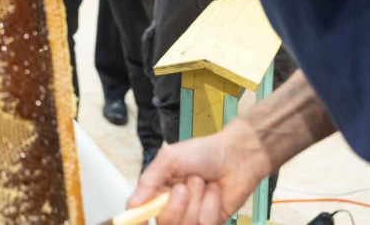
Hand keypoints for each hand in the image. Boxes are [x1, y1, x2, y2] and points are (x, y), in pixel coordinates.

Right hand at [128, 119, 271, 224]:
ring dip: (196, 201)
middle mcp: (173, 206)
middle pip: (164, 223)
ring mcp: (192, 216)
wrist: (236, 155)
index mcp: (157, 191)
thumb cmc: (203, 152)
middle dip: (176, 205)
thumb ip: (149, 181)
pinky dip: (211, 205)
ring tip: (202, 183)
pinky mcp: (211, 222)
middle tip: (184, 186)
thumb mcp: (169, 159)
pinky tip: (214, 191)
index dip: (138, 220)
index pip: (140, 213)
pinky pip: (206, 224)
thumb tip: (133, 204)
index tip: (140, 220)